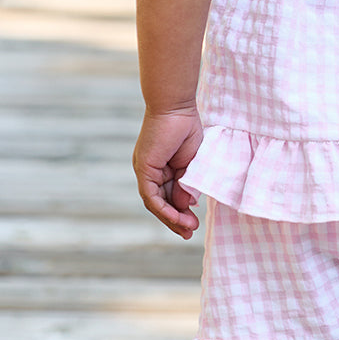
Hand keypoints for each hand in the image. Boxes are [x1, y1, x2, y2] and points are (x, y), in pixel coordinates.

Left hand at [133, 107, 202, 238]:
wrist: (176, 106)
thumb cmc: (186, 127)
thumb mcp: (191, 163)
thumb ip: (187, 184)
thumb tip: (188, 205)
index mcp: (162, 168)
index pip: (169, 196)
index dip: (181, 212)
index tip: (195, 223)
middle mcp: (151, 171)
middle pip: (161, 203)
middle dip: (176, 220)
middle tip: (190, 233)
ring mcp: (145, 170)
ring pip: (155, 203)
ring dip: (171, 218)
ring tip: (188, 229)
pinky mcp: (143, 168)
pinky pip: (151, 196)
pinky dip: (163, 209)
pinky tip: (176, 217)